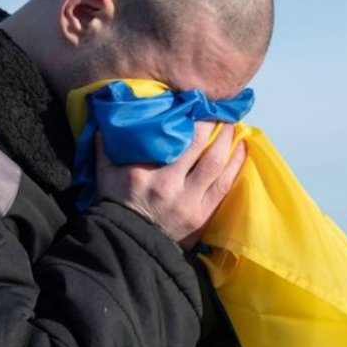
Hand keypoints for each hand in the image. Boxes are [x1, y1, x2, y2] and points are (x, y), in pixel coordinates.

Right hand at [95, 121, 245, 249]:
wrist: (129, 243)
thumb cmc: (117, 204)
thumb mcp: (105, 173)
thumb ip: (106, 146)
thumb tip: (107, 118)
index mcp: (143, 173)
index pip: (170, 138)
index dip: (187, 117)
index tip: (195, 102)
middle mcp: (167, 185)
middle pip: (198, 145)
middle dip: (212, 123)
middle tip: (218, 108)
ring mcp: (188, 201)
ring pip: (216, 163)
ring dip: (227, 140)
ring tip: (232, 124)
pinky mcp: (202, 214)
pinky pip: (225, 184)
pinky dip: (236, 163)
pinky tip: (242, 148)